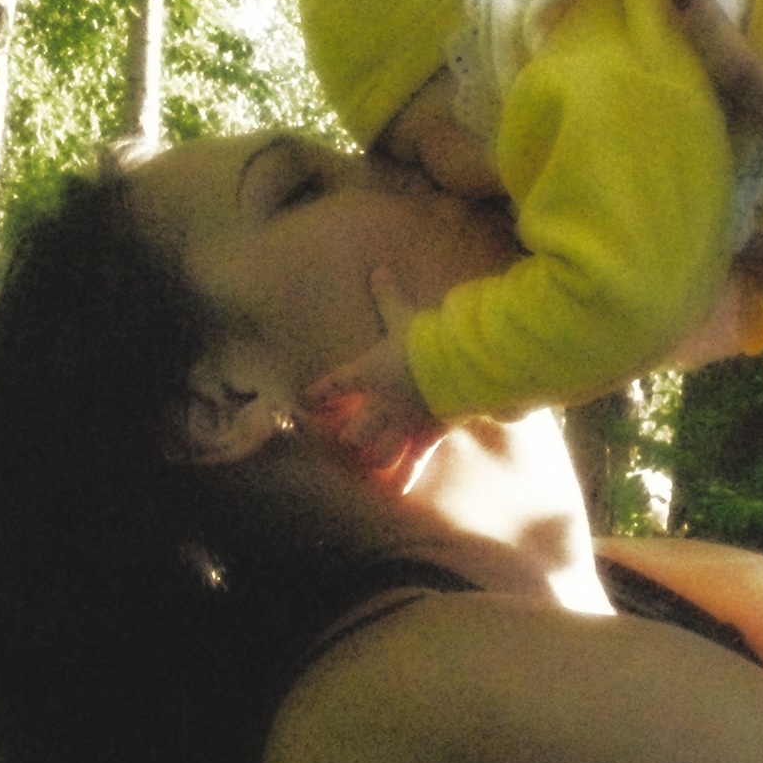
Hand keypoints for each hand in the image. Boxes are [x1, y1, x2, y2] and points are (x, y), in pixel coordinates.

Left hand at [299, 269, 445, 478]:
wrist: (456, 365)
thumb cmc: (426, 339)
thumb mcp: (404, 315)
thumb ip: (387, 296)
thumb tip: (378, 269)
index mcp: (368, 375)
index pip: (332, 386)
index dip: (318, 394)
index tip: (306, 401)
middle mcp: (379, 406)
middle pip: (353, 431)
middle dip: (349, 438)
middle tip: (345, 443)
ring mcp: (401, 425)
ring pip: (378, 452)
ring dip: (373, 460)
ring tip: (369, 467)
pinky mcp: (426, 437)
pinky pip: (412, 464)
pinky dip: (406, 479)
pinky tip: (397, 494)